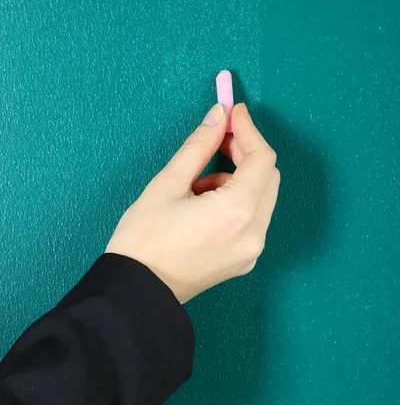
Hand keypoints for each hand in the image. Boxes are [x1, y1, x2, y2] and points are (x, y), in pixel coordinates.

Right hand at [106, 103, 279, 302]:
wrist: (136, 292)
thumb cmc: (144, 237)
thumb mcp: (167, 184)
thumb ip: (199, 146)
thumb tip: (218, 116)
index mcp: (237, 210)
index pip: (262, 159)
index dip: (249, 130)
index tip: (232, 112)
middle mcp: (254, 232)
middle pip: (267, 177)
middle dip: (245, 153)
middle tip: (216, 141)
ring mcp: (252, 250)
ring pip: (260, 198)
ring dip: (237, 179)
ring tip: (196, 184)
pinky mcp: (244, 260)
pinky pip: (251, 219)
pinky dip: (236, 202)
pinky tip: (202, 206)